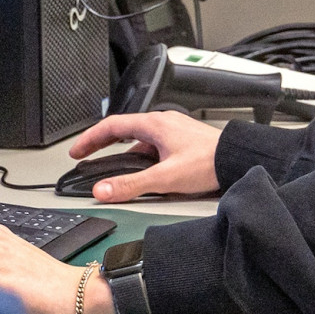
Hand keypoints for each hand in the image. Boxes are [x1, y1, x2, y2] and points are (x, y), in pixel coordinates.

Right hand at [68, 111, 222, 201]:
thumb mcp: (164, 177)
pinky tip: (144, 174)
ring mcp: (173, 131)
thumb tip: (103, 190)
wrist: (238, 159)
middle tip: (86, 155)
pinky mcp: (182, 141)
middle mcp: (162, 123)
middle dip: (101, 143)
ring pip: (139, 140)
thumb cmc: (209, 162)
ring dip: (123, 153)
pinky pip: (153, 146)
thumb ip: (131, 185)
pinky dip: (141, 157)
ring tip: (113, 170)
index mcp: (154, 124)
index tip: (76, 151)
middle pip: (122, 130)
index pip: (111, 126)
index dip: (89, 138)